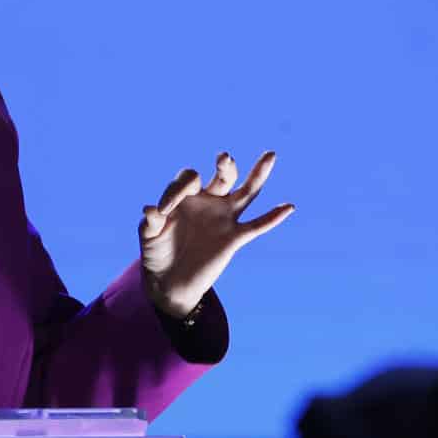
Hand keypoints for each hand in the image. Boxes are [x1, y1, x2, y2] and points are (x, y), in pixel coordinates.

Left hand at [138, 150, 294, 317]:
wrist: (169, 282)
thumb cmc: (156, 253)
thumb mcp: (148, 237)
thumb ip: (150, 223)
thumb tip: (150, 209)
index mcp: (186, 195)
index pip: (188, 179)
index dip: (176, 190)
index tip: (162, 211)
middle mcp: (208, 201)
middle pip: (222, 176)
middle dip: (225, 166)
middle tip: (223, 158)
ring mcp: (223, 218)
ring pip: (246, 192)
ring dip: (257, 174)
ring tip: (269, 155)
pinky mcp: (234, 238)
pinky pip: (257, 226)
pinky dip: (273, 217)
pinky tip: (289, 206)